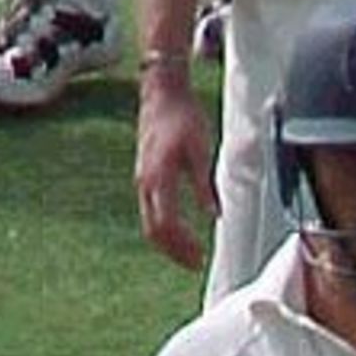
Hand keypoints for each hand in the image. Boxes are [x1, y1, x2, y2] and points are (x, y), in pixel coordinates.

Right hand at [135, 76, 218, 269]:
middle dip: (174, 252)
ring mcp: (142, 181)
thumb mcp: (200, 149)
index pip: (167, 223)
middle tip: (195, 264)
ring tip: (190, 254)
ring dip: (169, 244)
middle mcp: (145, 183)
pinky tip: (180, 233)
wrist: (161, 92)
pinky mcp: (144, 178)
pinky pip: (150, 213)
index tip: (200, 256)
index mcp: (159, 177)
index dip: (183, 244)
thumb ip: (204, 185)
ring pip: (150, 224)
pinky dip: (164, 229)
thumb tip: (213, 214)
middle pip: (154, 231)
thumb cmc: (183, 115)